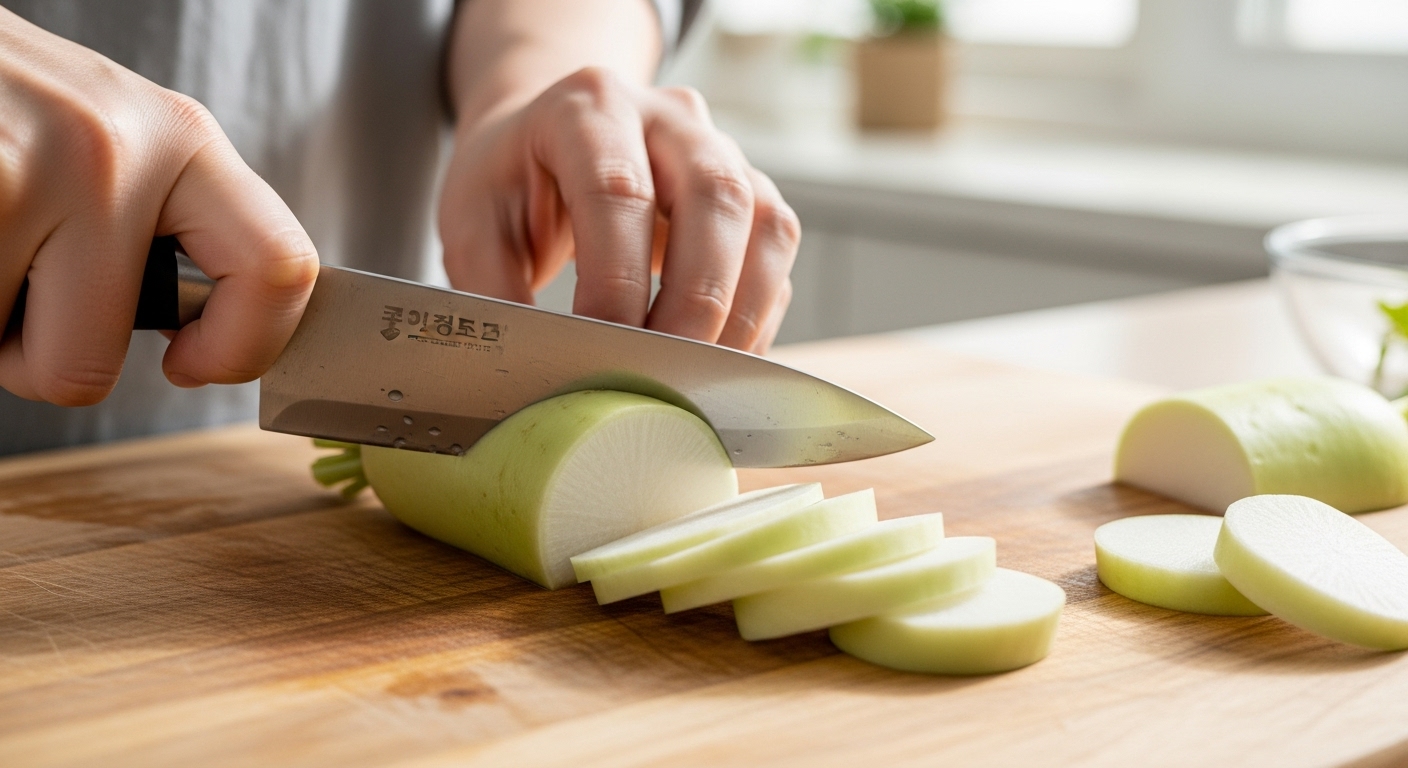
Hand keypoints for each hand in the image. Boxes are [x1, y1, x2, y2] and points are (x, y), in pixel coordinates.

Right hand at [0, 9, 317, 405]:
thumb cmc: (1, 98)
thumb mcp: (110, 137)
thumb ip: (166, 216)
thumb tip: (208, 327)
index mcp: (179, 136)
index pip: (278, 267)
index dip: (243, 348)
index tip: (191, 363)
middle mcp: (114, 149)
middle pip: (95, 361)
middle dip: (49, 359)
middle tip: (28, 297)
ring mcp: (29, 171)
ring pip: (20, 361)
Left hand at [438, 68, 799, 353]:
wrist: (545, 143)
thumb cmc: (511, 183)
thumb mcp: (471, 226)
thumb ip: (493, 292)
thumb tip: (535, 372)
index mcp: (589, 105)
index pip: (618, 189)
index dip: (616, 279)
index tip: (600, 348)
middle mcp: (669, 115)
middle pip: (715, 196)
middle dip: (696, 300)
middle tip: (665, 374)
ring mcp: (721, 150)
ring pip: (766, 222)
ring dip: (741, 311)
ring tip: (700, 378)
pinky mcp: (751, 193)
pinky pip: (774, 255)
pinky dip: (755, 315)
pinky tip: (716, 361)